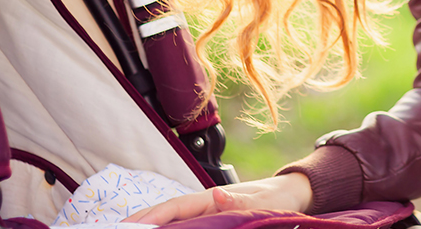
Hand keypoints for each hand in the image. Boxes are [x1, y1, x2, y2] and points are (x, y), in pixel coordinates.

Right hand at [124, 173, 312, 224]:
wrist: (291, 194)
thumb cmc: (278, 197)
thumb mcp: (265, 202)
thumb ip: (242, 202)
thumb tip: (217, 195)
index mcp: (212, 198)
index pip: (174, 207)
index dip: (150, 216)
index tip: (128, 226)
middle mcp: (205, 205)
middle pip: (165, 215)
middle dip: (140, 222)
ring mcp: (207, 215)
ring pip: (173, 223)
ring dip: (151, 228)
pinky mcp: (213, 223)